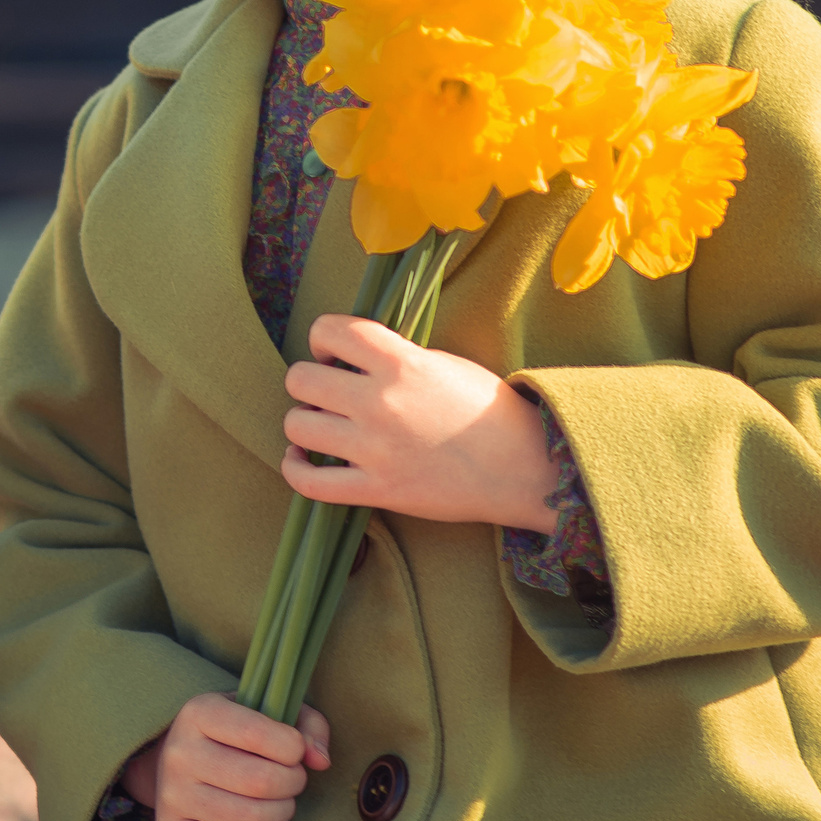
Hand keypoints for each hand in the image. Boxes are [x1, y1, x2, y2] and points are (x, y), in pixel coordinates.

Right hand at [127, 694, 329, 820]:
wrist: (175, 761)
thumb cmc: (232, 735)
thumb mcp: (266, 711)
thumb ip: (305, 724)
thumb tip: (321, 760)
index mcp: (200, 712)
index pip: (259, 734)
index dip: (294, 748)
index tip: (293, 751)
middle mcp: (179, 752)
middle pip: (261, 781)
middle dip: (292, 784)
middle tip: (291, 780)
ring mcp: (171, 795)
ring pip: (250, 818)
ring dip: (282, 815)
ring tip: (280, 804)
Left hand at [281, 314, 555, 530]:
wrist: (525, 468)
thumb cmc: (487, 410)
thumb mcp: (444, 362)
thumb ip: (394, 357)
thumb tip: (348, 357)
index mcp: (401, 363)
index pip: (330, 330)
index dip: (323, 338)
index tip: (334, 354)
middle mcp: (381, 404)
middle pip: (300, 379)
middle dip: (309, 380)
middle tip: (329, 391)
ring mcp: (376, 450)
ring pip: (297, 426)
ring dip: (303, 423)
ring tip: (321, 425)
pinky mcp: (378, 490)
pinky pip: (310, 483)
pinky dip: (295, 469)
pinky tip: (301, 459)